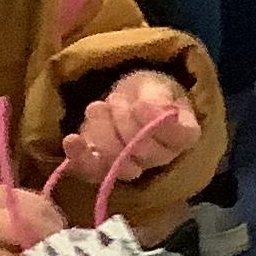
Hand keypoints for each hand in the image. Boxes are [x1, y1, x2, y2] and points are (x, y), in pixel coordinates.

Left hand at [62, 71, 198, 188]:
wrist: (124, 101)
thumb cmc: (145, 92)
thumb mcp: (154, 84)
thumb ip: (156, 96)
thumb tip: (153, 109)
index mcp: (183, 134)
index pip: (179, 138)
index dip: (158, 123)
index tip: (140, 104)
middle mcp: (162, 156)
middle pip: (145, 152)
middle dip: (124, 122)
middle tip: (115, 100)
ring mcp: (132, 166)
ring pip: (119, 164)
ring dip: (103, 134)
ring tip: (97, 108)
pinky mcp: (102, 168)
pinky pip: (92, 171)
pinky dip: (79, 157)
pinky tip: (72, 140)